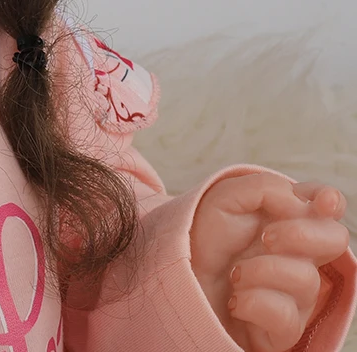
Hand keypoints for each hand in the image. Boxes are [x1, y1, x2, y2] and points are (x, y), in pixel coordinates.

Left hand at [190, 172, 350, 351]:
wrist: (178, 277)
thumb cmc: (205, 238)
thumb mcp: (224, 198)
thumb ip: (264, 188)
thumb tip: (301, 202)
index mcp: (287, 218)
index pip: (325, 205)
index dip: (330, 200)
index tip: (322, 202)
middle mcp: (298, 253)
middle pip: (334, 239)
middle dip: (302, 235)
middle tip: (268, 237)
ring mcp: (295, 291)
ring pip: (306, 279)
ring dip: (261, 271)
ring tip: (234, 273)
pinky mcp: (284, 326)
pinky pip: (285, 315)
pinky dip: (253, 302)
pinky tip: (236, 299)